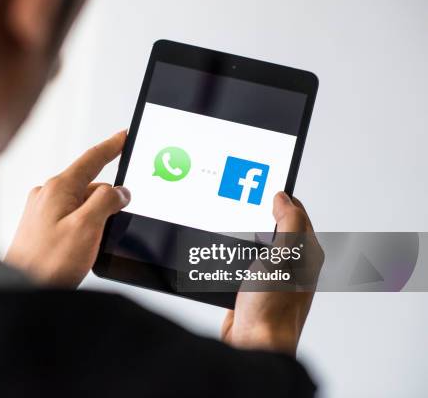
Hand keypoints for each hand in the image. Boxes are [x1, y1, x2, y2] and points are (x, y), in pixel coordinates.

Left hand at [5, 131, 130, 287]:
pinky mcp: (40, 227)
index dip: (112, 146)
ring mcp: (42, 211)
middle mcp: (48, 195)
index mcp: (59, 188)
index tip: (124, 136)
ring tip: (88, 247)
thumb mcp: (87, 228)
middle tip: (114, 224)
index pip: (92, 159)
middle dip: (107, 200)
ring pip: (81, 204)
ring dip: (94, 219)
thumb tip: (118, 191)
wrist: (21, 289)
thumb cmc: (48, 263)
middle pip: (90, 186)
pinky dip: (82, 227)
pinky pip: (70, 217)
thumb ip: (106, 202)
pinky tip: (80, 249)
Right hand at [221, 192, 323, 355]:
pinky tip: (224, 254)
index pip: (297, 212)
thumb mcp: (283, 256)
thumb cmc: (272, 307)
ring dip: (243, 235)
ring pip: (257, 243)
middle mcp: (293, 264)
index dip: (280, 197)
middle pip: (275, 226)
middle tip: (242, 206)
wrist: (253, 343)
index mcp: (307, 253)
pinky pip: (243, 261)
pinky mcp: (253, 287)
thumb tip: (283, 198)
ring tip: (231, 229)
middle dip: (258, 214)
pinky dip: (233, 254)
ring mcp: (273, 276)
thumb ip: (288, 223)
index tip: (260, 187)